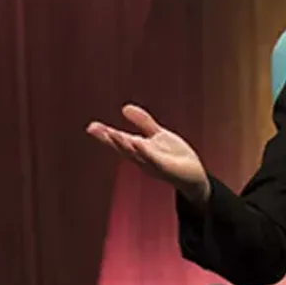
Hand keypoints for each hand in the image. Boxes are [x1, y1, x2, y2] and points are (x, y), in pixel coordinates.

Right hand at [87, 104, 210, 203]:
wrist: (194, 177)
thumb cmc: (175, 157)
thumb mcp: (158, 135)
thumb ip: (143, 122)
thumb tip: (124, 108)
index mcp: (139, 149)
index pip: (119, 140)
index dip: (105, 134)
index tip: (91, 127)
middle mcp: (141, 157)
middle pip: (122, 147)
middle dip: (108, 138)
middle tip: (93, 129)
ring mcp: (152, 164)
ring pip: (135, 153)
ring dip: (123, 144)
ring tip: (111, 134)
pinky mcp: (165, 168)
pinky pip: (153, 159)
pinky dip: (144, 151)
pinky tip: (138, 143)